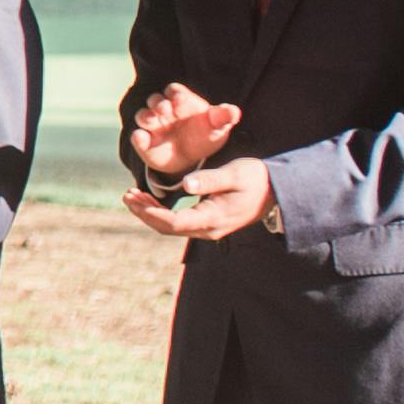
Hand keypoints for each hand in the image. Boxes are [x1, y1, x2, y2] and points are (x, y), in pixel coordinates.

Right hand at [122, 84, 241, 185]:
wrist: (192, 159)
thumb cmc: (205, 135)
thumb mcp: (218, 126)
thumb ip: (224, 117)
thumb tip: (235, 111)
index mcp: (180, 102)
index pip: (173, 91)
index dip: (176, 94)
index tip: (181, 101)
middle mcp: (163, 111)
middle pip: (155, 100)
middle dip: (158, 103)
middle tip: (165, 109)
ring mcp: (153, 126)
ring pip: (142, 115)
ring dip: (145, 116)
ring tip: (153, 121)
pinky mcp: (145, 143)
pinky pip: (137, 137)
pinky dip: (138, 137)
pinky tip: (143, 139)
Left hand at [130, 155, 275, 240]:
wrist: (276, 191)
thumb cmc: (256, 179)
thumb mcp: (234, 174)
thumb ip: (210, 179)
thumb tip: (186, 184)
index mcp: (213, 218)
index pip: (174, 222)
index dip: (151, 212)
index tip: (134, 198)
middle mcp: (208, 229)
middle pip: (168, 228)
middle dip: (144, 213)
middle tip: (126, 195)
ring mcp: (208, 229)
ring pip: (171, 227)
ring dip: (150, 213)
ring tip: (131, 195)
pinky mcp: (207, 223)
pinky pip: (178, 222)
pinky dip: (161, 212)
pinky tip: (149, 199)